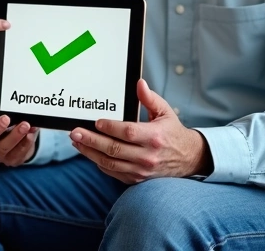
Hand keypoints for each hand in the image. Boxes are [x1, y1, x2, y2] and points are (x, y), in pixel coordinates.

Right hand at [0, 111, 38, 166]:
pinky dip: (28, 144)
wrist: (1, 124)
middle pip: (0, 147)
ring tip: (30, 128)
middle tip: (24, 124)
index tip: (6, 118)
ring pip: (12, 153)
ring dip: (23, 141)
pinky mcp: (12, 159)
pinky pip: (21, 155)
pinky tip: (32, 133)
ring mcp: (1, 156)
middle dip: (14, 136)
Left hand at [70, 79, 210, 183]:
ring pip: (110, 163)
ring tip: (77, 142)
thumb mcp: (165, 113)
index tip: (96, 122)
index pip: (128, 133)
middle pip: (114, 149)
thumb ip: (150, 99)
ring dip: (90, 153)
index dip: (110, 127)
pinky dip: (99, 163)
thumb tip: (139, 83)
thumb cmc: (173, 133)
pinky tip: (89, 153)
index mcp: (154, 137)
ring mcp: (141, 171)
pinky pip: (113, 172)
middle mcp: (148, 157)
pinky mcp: (137, 179)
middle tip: (75, 133)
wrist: (189, 159)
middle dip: (91, 140)